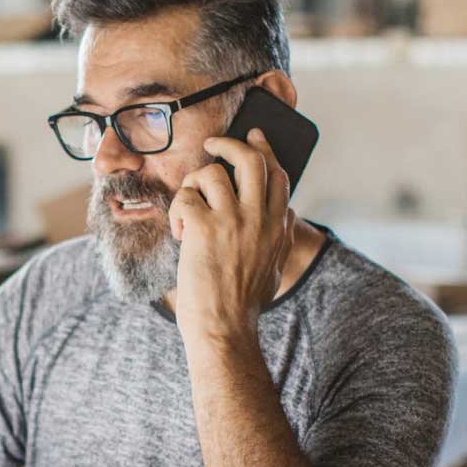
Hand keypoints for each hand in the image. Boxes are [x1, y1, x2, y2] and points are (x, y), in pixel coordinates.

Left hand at [168, 127, 294, 341]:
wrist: (224, 329)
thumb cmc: (243, 306)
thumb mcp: (274, 268)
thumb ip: (280, 237)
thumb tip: (288, 213)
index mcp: (276, 226)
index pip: (277, 174)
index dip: (264, 150)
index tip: (254, 137)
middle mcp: (258, 217)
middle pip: (250, 159)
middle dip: (229, 145)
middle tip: (212, 144)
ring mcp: (232, 220)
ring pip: (210, 173)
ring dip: (192, 186)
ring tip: (187, 212)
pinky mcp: (203, 227)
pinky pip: (186, 196)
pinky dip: (177, 211)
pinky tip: (179, 233)